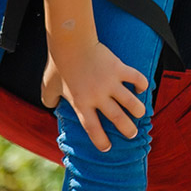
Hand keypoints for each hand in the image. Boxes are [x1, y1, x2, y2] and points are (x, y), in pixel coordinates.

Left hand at [40, 36, 146, 151]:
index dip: (101, 141)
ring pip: (131, 103)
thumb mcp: (47, 86)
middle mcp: (98, 97)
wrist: (70, 42)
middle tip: (131, 134)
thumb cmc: (58, 64)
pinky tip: (142, 88)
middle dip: (127, 130)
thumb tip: (49, 105)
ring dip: (138, 111)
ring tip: (140, 114)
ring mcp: (110, 83)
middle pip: (118, 119)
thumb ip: (48, 99)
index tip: (107, 147)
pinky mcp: (119, 68)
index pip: (93, 129)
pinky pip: (137, 78)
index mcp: (81, 103)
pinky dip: (142, 84)